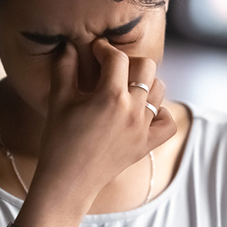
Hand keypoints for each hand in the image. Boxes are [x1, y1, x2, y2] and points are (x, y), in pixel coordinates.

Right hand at [29, 39, 176, 215]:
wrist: (67, 181)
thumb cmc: (58, 140)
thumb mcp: (58, 100)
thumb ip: (64, 68)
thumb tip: (69, 45)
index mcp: (110, 97)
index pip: (116, 58)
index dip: (104, 48)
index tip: (95, 50)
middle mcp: (132, 110)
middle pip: (147, 67)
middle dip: (129, 62)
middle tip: (111, 69)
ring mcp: (143, 128)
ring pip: (159, 90)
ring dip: (145, 83)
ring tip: (125, 88)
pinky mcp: (147, 145)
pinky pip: (168, 122)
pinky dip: (160, 113)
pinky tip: (142, 111)